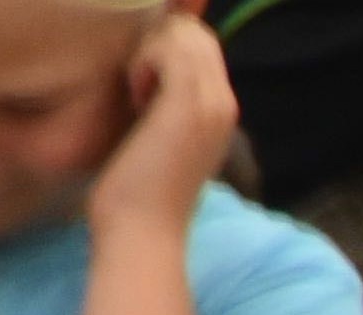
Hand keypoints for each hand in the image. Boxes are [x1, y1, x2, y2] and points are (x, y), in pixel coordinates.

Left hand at [89, 1, 239, 243]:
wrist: (143, 231)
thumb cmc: (136, 193)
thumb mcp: (156, 138)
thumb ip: (160, 101)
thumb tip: (144, 76)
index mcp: (220, 114)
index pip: (200, 47)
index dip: (164, 51)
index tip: (141, 92)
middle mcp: (225, 104)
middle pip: (194, 33)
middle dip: (156, 46)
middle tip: (137, 92)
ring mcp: (214, 103)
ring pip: (182, 34)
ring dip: (148, 54)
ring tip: (138, 98)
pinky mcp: (192, 103)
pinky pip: (169, 47)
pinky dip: (144, 63)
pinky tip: (137, 101)